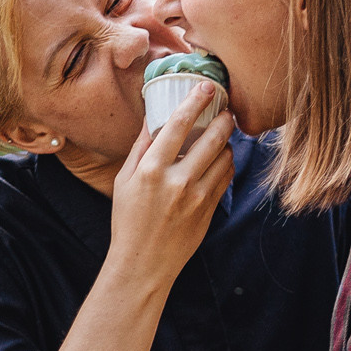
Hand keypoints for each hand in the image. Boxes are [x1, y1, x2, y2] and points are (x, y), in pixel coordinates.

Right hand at [108, 81, 233, 278]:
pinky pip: (226, 177)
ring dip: (226, 142)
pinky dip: (226, 164)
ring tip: (221, 137)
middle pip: (212, 138)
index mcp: (151, 170)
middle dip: (223, 118)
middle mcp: (177, 181)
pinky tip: (219, 160)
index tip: (205, 87)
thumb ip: (140, 149)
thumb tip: (153, 118)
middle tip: (225, 109)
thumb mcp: (124, 182)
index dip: (195, 101)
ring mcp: (197, 197)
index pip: (177, 125)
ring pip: (225, 157)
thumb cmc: (128, 220)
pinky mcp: (210, 210)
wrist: (143, 264)